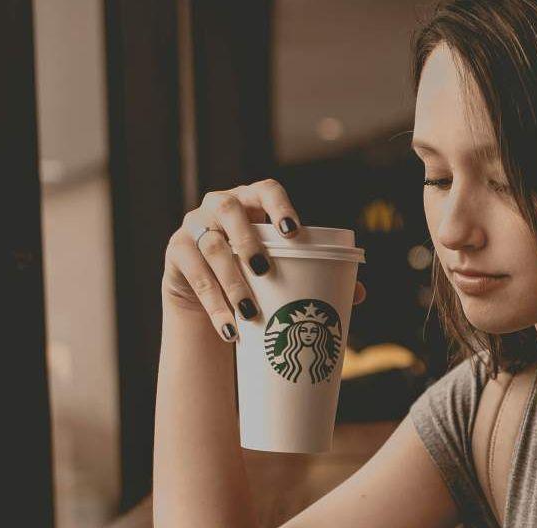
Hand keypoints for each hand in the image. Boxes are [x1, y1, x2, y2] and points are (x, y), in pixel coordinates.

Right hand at [162, 179, 366, 341]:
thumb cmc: (256, 274)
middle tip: (265, 271)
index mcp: (252, 201)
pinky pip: (194, 275)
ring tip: (250, 313)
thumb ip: (317, 275)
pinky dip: (214, 305)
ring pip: (212, 247)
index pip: (266, 190)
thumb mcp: (282, 270)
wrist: (207, 293)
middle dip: (248, 240)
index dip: (279, 206)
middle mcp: (219, 205)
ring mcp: (194, 225)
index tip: (294, 232)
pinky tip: (229, 329)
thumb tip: (360, 294)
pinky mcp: (176, 251)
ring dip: (232, 282)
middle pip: (230, 210)